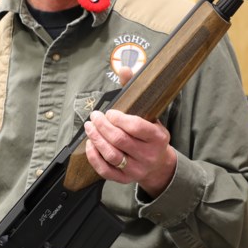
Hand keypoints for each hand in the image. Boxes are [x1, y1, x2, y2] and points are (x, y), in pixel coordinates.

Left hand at [83, 67, 176, 196]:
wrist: (158, 164)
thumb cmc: (150, 135)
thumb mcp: (149, 114)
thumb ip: (135, 90)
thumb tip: (124, 68)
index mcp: (158, 137)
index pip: (136, 127)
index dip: (118, 118)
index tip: (110, 112)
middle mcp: (149, 155)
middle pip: (120, 140)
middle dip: (103, 126)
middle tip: (94, 117)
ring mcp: (137, 169)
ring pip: (112, 155)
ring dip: (96, 139)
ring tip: (89, 127)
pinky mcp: (124, 180)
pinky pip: (105, 170)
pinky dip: (94, 157)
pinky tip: (90, 144)